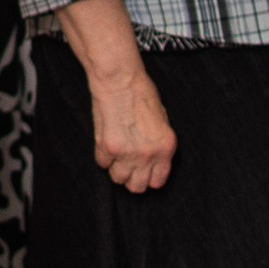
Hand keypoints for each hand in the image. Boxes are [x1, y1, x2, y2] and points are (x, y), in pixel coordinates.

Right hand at [90, 64, 175, 194]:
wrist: (120, 80)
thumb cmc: (140, 93)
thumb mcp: (162, 120)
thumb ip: (157, 144)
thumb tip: (152, 159)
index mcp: (165, 148)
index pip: (157, 182)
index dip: (148, 178)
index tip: (142, 172)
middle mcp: (148, 155)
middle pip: (137, 187)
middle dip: (131, 177)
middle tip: (127, 164)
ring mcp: (127, 153)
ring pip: (118, 178)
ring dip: (115, 167)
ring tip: (116, 151)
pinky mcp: (108, 148)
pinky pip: (102, 163)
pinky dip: (103, 155)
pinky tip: (107, 139)